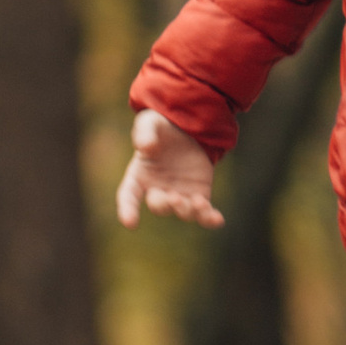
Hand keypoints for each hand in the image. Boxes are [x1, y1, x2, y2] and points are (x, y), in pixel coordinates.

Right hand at [117, 108, 221, 229]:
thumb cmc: (162, 128)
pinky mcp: (200, 195)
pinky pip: (204, 213)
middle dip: (166, 204)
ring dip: (188, 210)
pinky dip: (210, 219)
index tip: (130, 222)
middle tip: (174, 198)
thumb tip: (146, 147)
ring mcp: (180, 195)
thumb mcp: (149, 122)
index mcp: (139, 176)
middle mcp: (158, 190)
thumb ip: (144, 132)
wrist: (188, 129)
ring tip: (198, 202)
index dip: (127, 210)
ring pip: (183, 212)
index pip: (128, 196)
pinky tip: (217, 219)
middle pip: (159, 205)